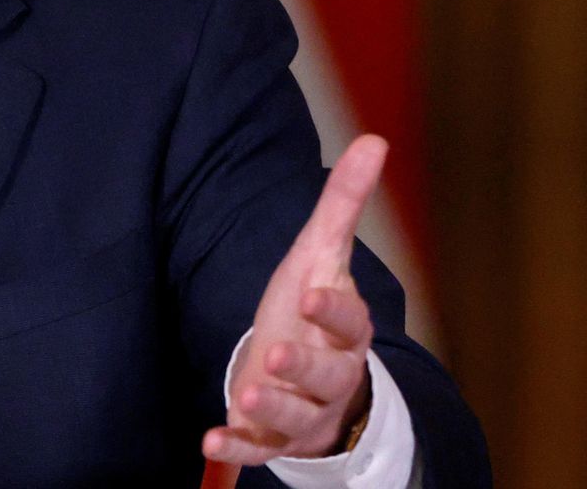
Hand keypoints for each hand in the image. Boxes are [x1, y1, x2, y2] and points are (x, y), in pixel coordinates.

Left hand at [203, 135, 385, 465]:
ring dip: (271, 405)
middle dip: (303, 367)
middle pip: (327, 375)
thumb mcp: (321, 253)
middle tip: (276, 354)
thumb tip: (375, 138)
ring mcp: (304, 409)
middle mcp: (333, 374)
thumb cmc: (311, 308)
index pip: (347, 320)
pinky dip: (236, 447)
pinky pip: (259, 448)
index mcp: (346, 328)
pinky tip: (210, 440)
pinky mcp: (273, 436)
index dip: (331, 309)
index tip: (309, 294)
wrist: (306, 375)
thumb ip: (344, 202)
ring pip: (296, 414)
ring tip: (246, 392)